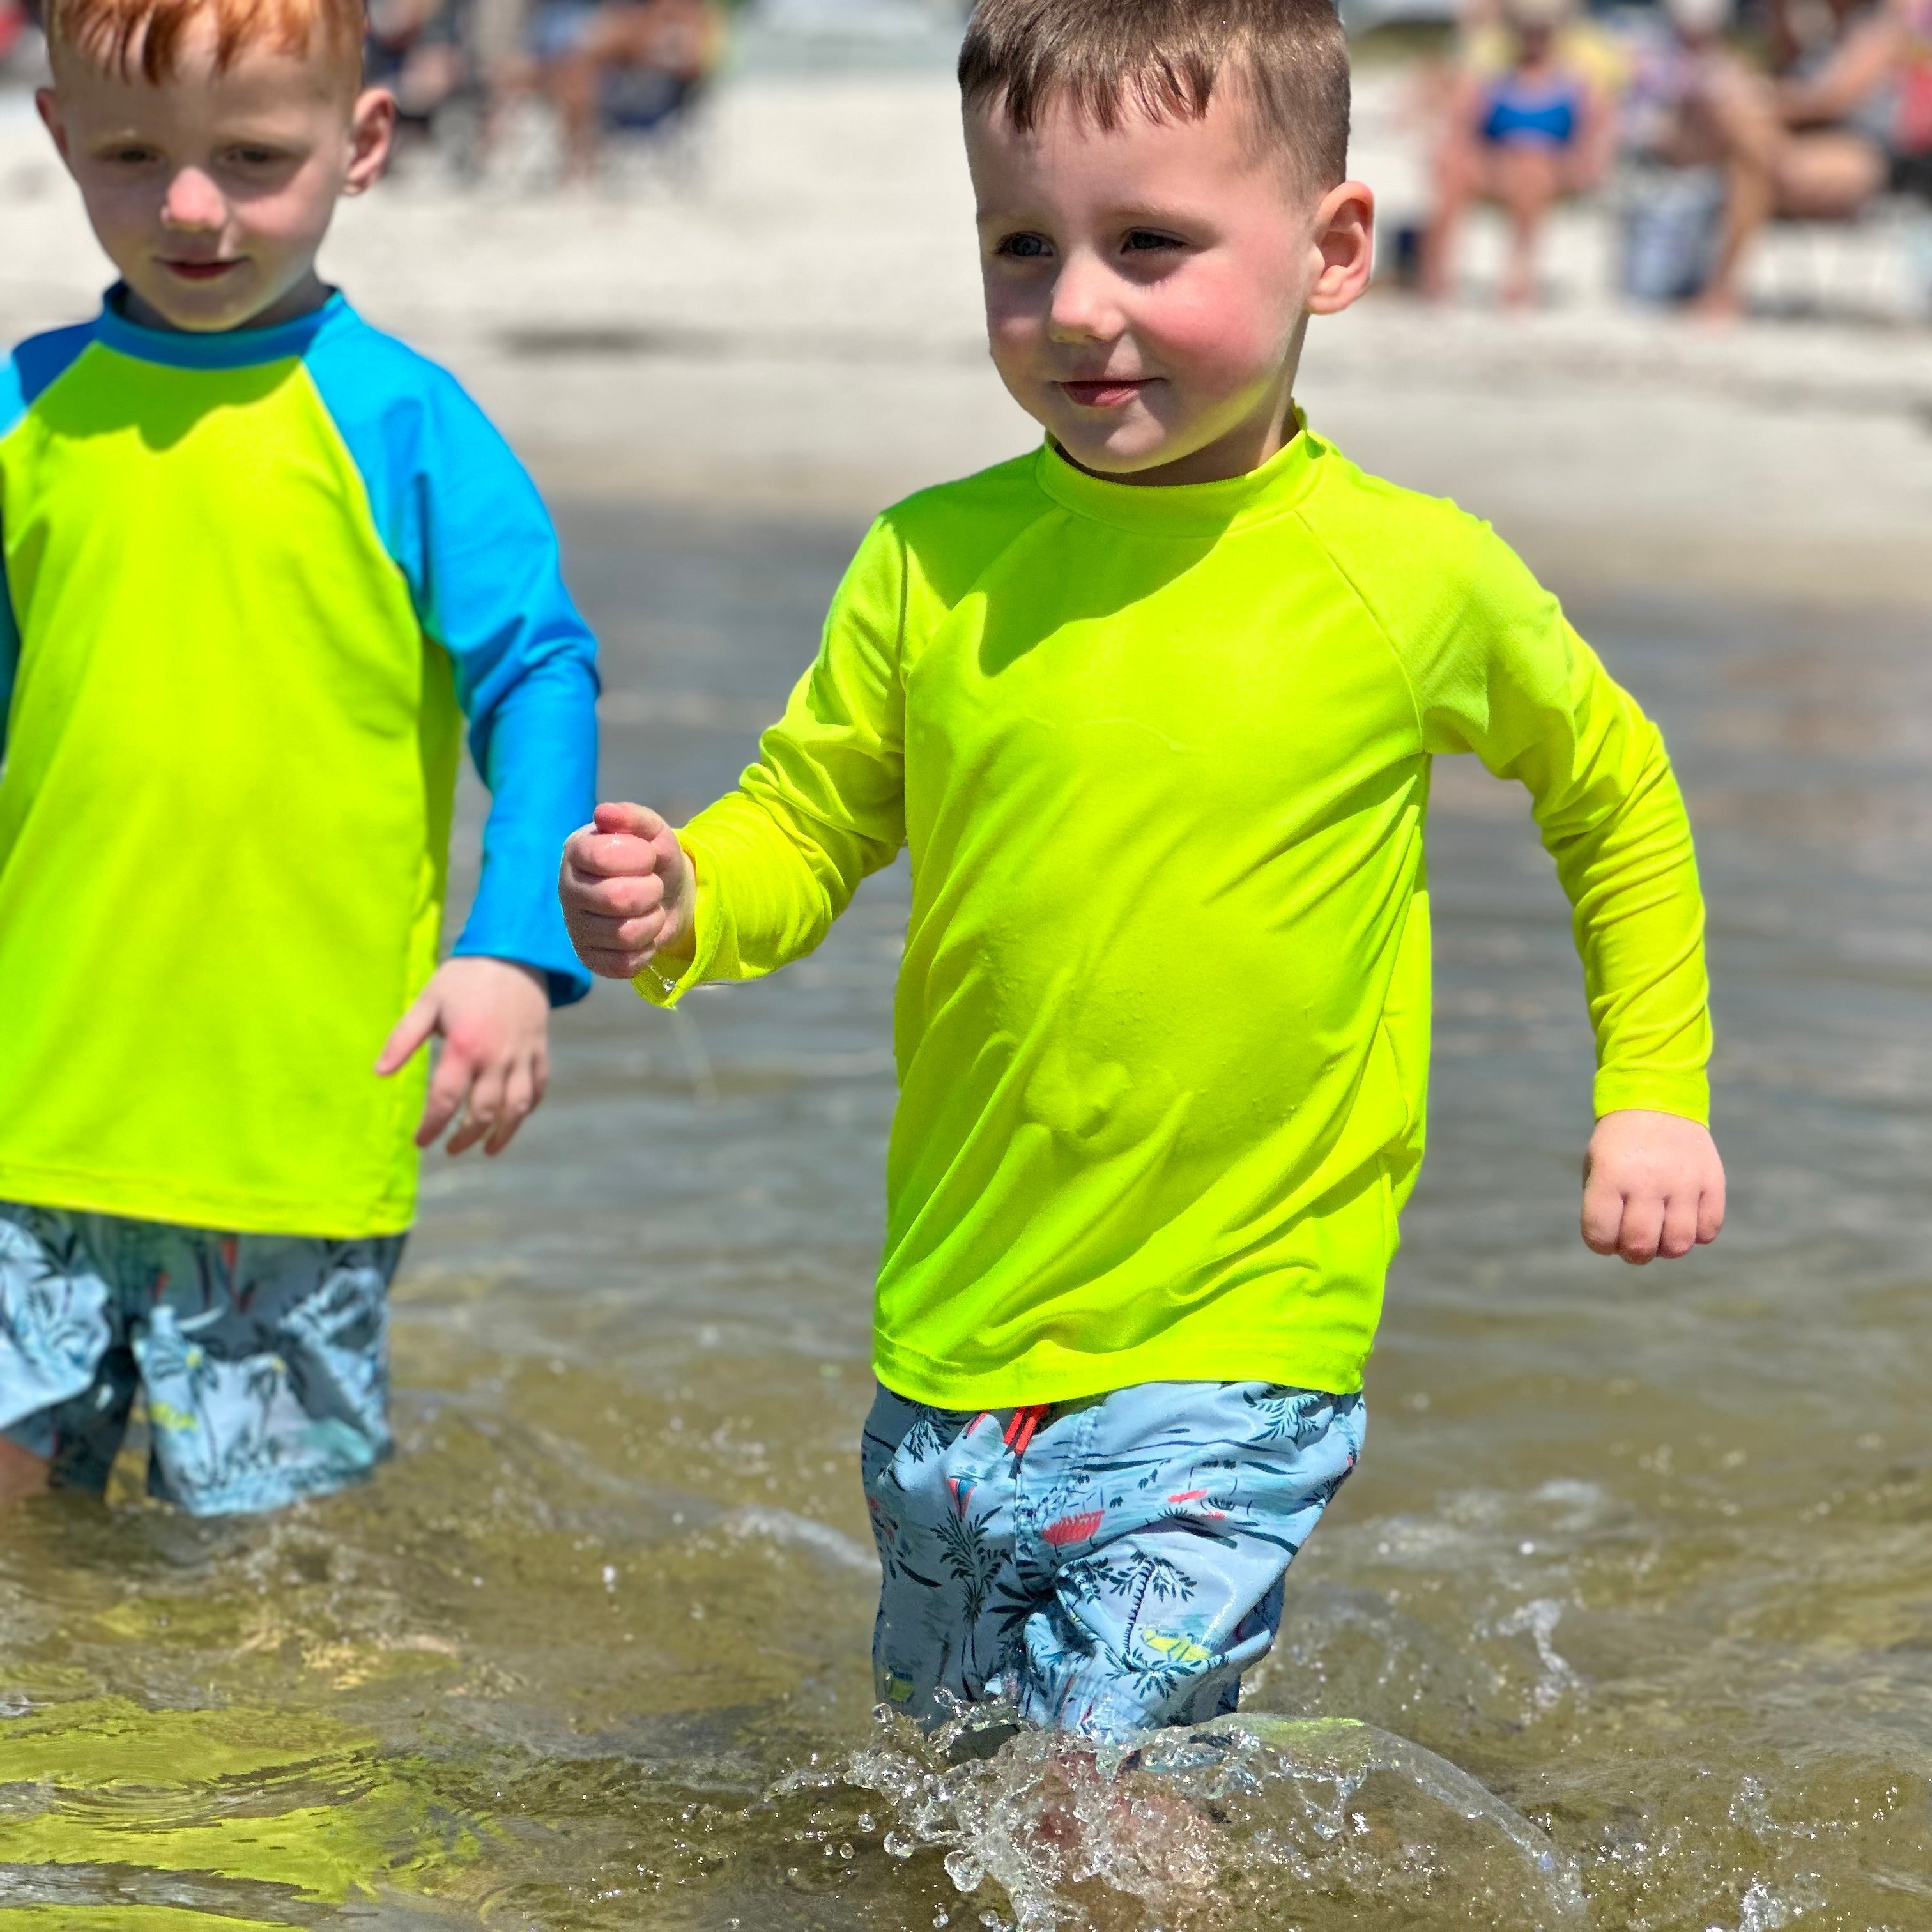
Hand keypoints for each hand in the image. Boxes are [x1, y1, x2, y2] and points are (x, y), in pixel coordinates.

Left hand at [375, 956, 550, 1155]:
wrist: (515, 953)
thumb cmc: (464, 978)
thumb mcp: (427, 1002)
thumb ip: (403, 1039)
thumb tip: (380, 1073)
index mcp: (464, 1047)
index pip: (446, 1100)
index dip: (432, 1127)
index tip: (421, 1142)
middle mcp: (496, 1058)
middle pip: (483, 1113)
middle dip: (464, 1137)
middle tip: (450, 1148)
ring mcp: (522, 1056)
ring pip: (516, 1108)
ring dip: (501, 1134)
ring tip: (484, 1148)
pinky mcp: (540, 1051)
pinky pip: (538, 1089)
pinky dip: (527, 1110)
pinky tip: (513, 1120)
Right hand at [559, 801, 694, 979]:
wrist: (668, 894)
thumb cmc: (653, 858)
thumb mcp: (653, 831)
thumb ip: (634, 818)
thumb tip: (604, 813)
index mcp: (577, 851)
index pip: (603, 856)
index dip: (639, 857)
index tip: (648, 855)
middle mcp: (568, 889)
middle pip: (617, 899)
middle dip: (652, 891)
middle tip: (653, 885)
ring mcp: (575, 926)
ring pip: (624, 935)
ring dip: (653, 921)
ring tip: (650, 909)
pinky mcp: (588, 957)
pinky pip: (624, 964)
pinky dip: (646, 950)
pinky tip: (643, 934)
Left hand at [1581, 1109, 1725, 1264]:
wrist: (1657, 1098)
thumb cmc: (1620, 1144)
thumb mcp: (1596, 1167)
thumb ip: (1603, 1207)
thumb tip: (1622, 1247)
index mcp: (1610, 1174)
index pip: (1600, 1233)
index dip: (1600, 1244)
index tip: (1605, 1236)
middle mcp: (1647, 1180)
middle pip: (1641, 1245)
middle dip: (1634, 1254)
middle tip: (1635, 1241)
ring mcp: (1684, 1181)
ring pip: (1679, 1244)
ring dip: (1667, 1247)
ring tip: (1661, 1230)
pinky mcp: (1713, 1181)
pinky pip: (1709, 1230)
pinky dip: (1696, 1233)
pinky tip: (1684, 1216)